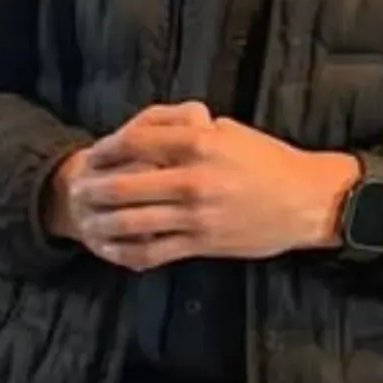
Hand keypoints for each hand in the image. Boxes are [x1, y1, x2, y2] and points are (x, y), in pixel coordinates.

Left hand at [45, 104, 356, 267]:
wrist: (307, 200)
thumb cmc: (270, 162)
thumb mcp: (231, 133)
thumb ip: (193, 130)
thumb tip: (158, 130)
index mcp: (200, 143)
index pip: (135, 141)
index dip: (105, 149)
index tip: (91, 155)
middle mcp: (193, 178)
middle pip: (124, 185)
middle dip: (93, 190)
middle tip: (76, 193)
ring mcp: (196, 214)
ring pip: (132, 222)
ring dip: (102, 224)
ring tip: (85, 223)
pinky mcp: (202, 243)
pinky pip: (153, 251)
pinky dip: (127, 253)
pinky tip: (112, 251)